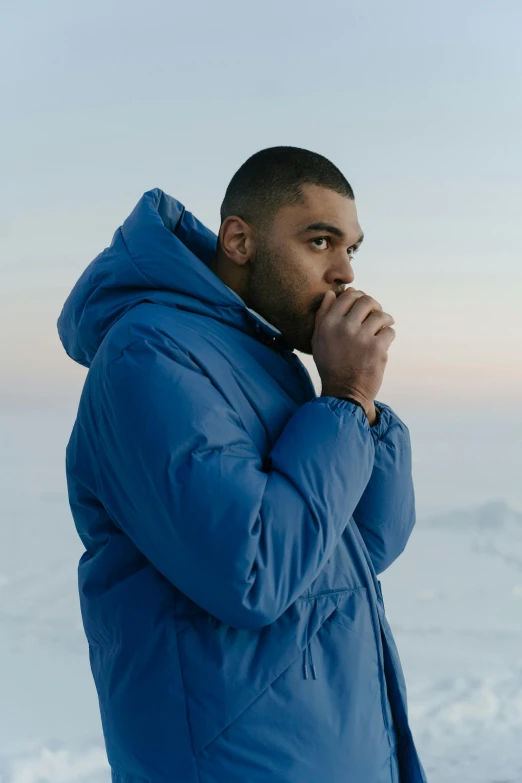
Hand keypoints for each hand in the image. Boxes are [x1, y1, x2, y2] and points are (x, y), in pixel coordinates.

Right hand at [312, 288, 395, 408]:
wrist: (345, 393)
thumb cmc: (331, 366)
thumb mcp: (318, 340)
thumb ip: (322, 316)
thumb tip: (331, 293)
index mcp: (328, 324)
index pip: (347, 296)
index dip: (358, 296)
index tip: (362, 304)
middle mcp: (344, 328)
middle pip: (366, 301)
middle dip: (374, 305)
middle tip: (376, 312)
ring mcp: (362, 338)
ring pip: (380, 315)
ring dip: (385, 319)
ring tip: (384, 324)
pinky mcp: (377, 349)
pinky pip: (389, 331)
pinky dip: (389, 335)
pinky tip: (384, 341)